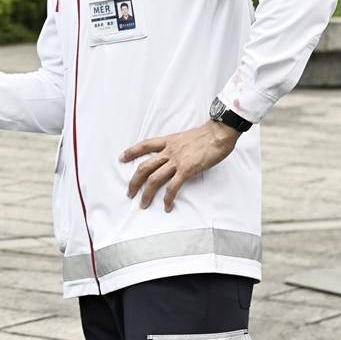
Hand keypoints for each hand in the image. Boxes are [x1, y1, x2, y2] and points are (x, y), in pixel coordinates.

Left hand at [121, 120, 240, 212]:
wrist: (219, 133)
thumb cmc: (207, 134)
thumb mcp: (186, 136)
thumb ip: (178, 146)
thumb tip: (177, 153)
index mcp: (168, 141)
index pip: (145, 145)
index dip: (131, 151)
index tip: (122, 157)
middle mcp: (169, 151)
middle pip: (144, 167)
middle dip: (134, 181)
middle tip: (129, 192)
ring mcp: (176, 161)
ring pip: (154, 179)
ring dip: (146, 193)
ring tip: (142, 204)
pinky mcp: (186, 170)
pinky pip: (172, 187)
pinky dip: (167, 198)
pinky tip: (166, 206)